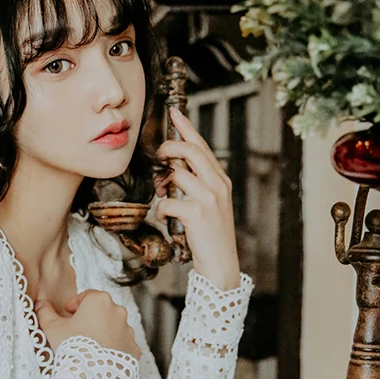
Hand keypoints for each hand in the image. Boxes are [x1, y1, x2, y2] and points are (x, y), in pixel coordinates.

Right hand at [34, 289, 141, 360]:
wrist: (91, 376)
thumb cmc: (73, 347)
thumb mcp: (52, 327)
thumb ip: (45, 312)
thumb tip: (40, 304)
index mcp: (100, 301)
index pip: (87, 295)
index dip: (75, 304)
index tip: (68, 312)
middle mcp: (118, 312)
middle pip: (102, 310)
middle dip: (90, 318)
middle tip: (77, 331)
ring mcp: (128, 331)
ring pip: (114, 327)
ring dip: (103, 333)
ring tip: (89, 347)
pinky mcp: (134, 349)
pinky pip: (123, 345)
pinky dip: (114, 348)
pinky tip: (101, 358)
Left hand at [153, 108, 240, 291]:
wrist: (220, 265)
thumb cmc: (210, 236)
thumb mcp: (210, 206)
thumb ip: (197, 186)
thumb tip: (173, 172)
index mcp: (221, 180)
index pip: (202, 147)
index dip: (187, 128)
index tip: (175, 113)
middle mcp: (218, 185)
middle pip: (191, 151)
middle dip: (169, 148)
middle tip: (158, 155)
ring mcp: (209, 198)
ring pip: (177, 174)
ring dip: (162, 184)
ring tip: (162, 195)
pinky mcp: (197, 214)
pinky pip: (168, 201)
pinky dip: (160, 209)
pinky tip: (164, 218)